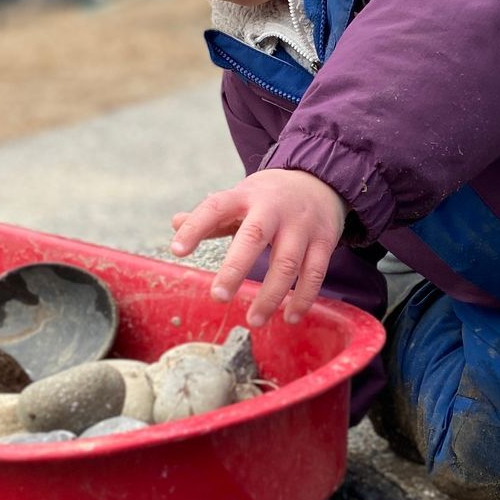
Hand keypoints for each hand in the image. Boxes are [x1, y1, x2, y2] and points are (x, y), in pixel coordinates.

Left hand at [170, 169, 345, 326]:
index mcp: (246, 196)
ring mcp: (301, 226)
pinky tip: (290, 316)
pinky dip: (303, 297)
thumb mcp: (241, 196)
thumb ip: (212, 214)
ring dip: (271, 295)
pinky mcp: (324, 241)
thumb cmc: (271, 196)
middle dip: (235, 268)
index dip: (195, 228)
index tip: (176, 250)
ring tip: (254, 320)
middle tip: (218, 297)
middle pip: (254, 237)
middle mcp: (274, 209)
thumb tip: (175, 223)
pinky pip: (314, 273)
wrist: (321, 180)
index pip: (215, 207)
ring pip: (287, 262)